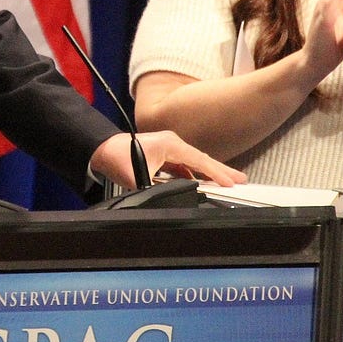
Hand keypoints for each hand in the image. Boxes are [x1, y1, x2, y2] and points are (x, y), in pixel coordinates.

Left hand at [90, 131, 245, 188]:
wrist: (101, 149)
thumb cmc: (117, 158)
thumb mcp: (138, 177)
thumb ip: (157, 188)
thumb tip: (172, 198)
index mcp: (170, 144)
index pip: (199, 161)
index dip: (216, 173)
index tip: (230, 183)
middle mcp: (172, 143)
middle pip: (201, 159)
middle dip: (221, 171)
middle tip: (241, 180)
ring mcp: (168, 148)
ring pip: (194, 162)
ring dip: (208, 173)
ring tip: (225, 183)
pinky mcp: (163, 154)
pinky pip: (184, 165)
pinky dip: (194, 174)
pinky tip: (200, 183)